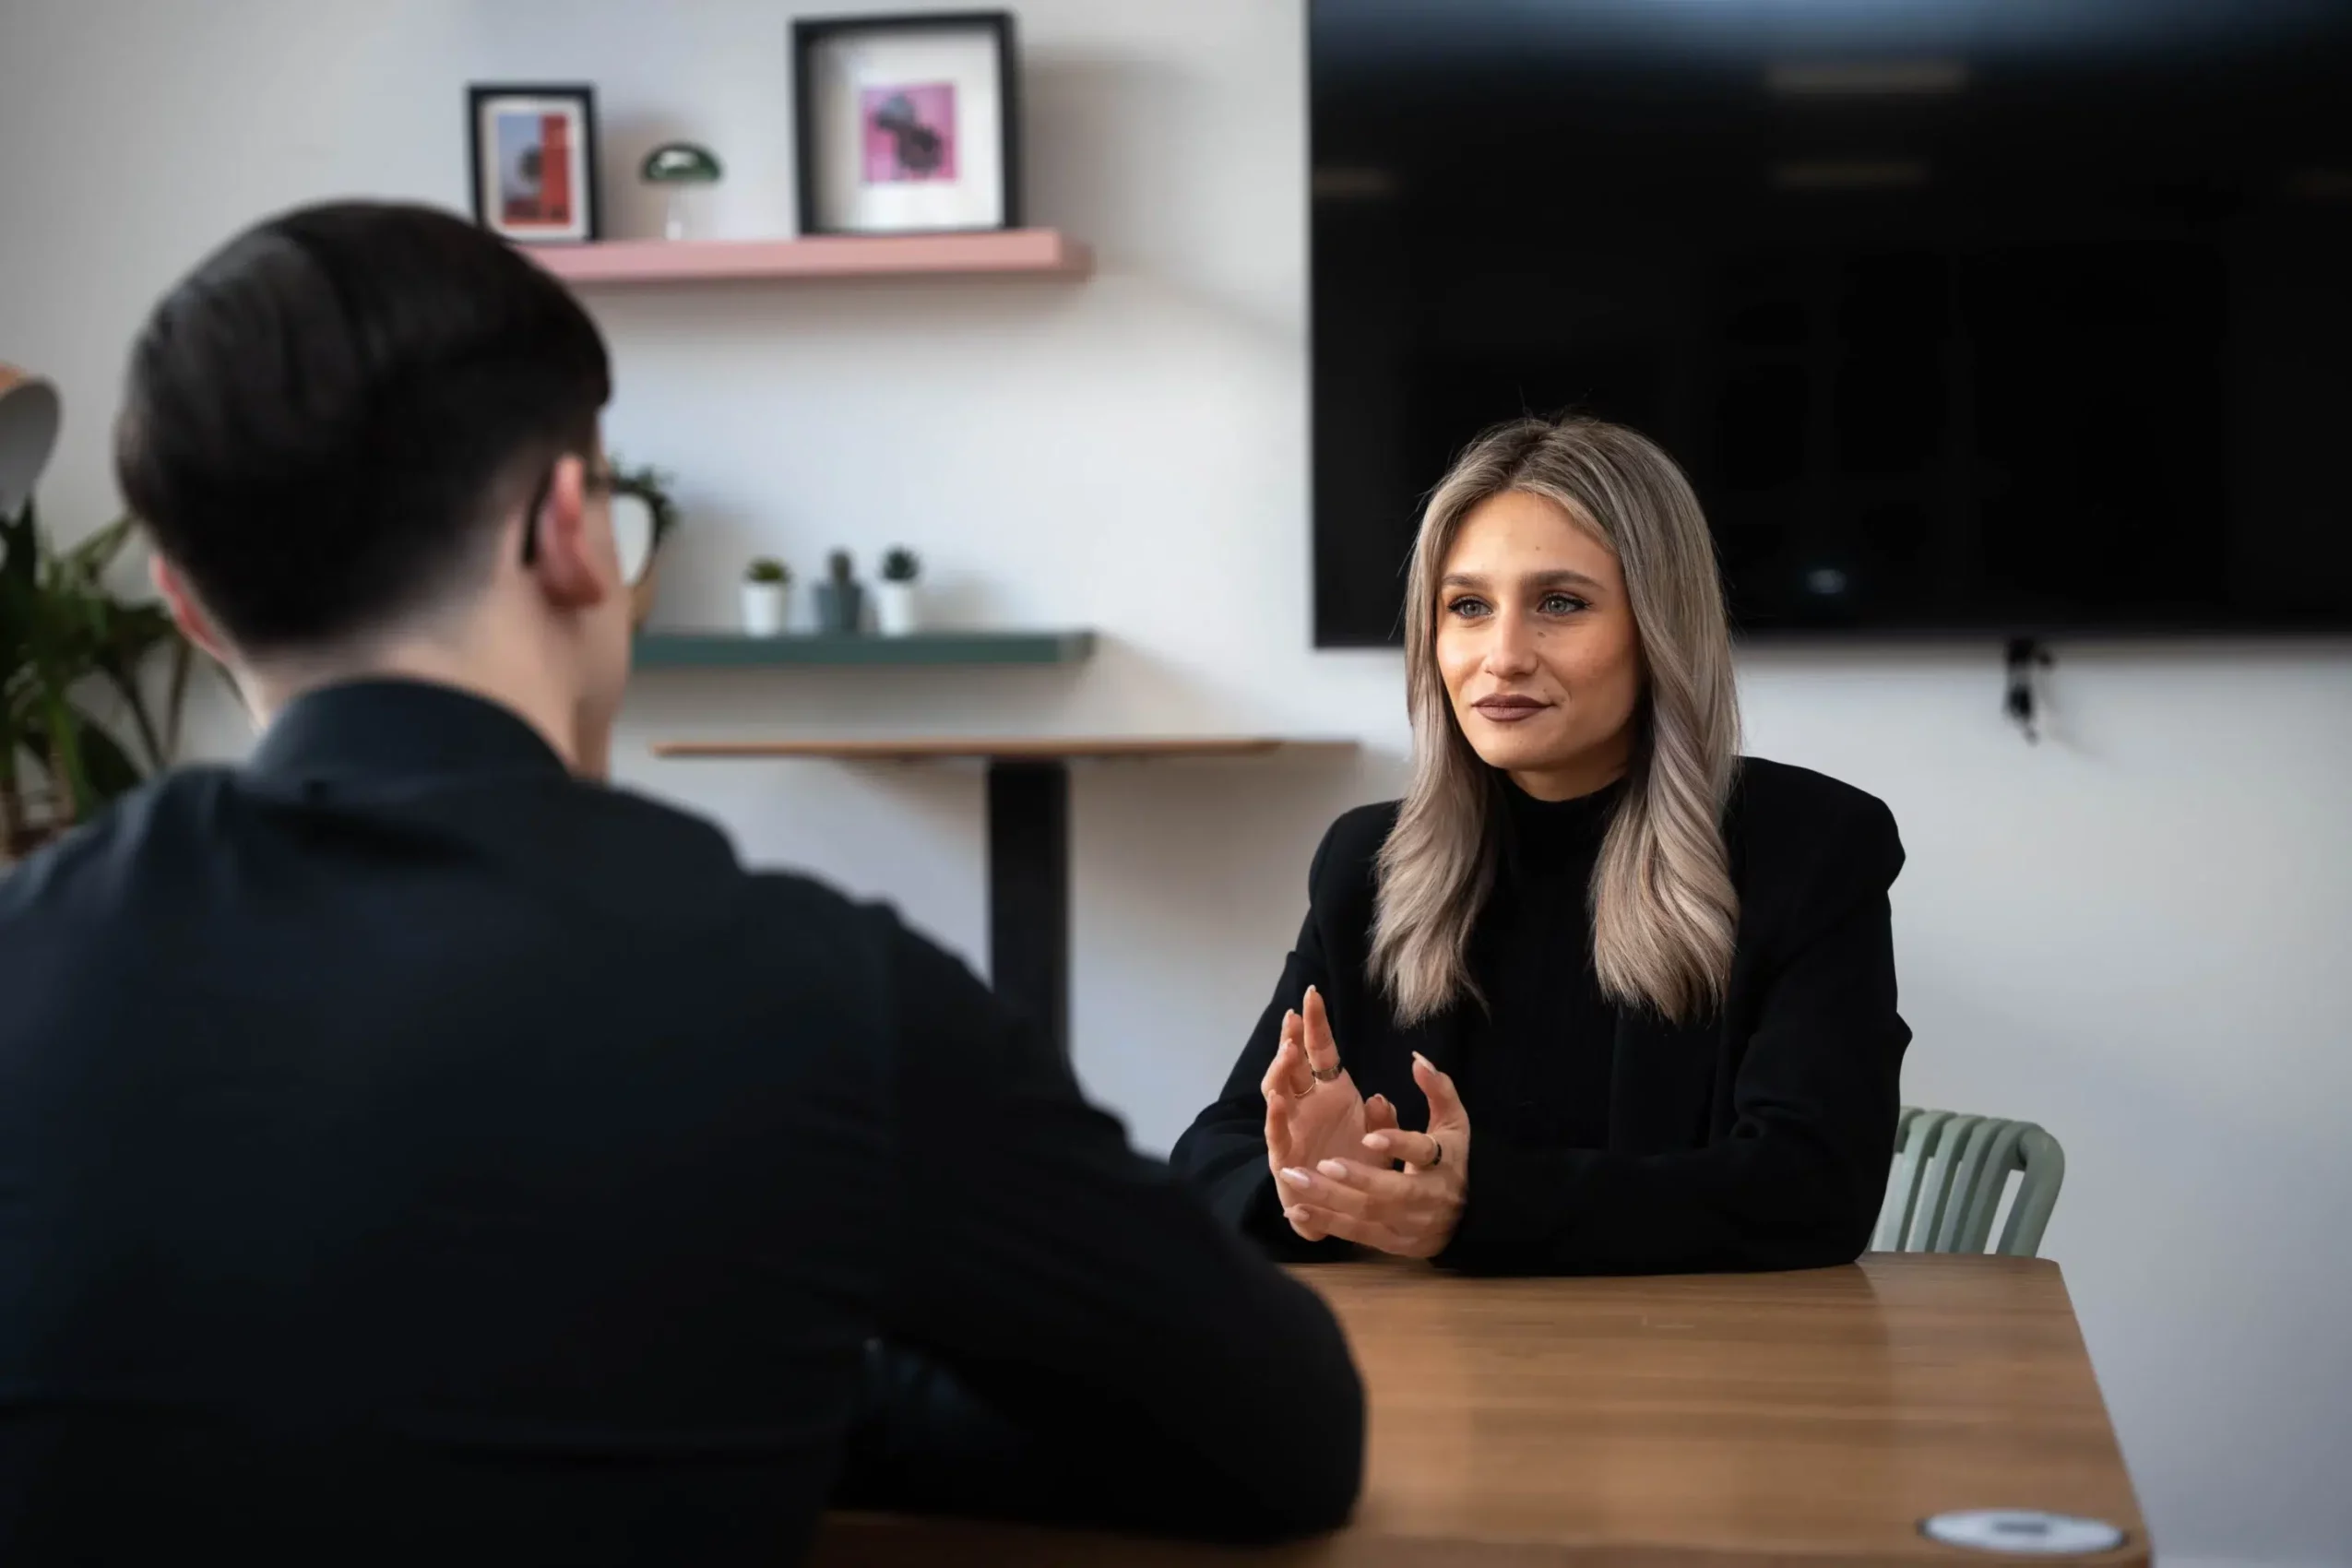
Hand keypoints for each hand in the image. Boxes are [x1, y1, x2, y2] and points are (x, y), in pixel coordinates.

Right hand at [1261, 987, 1398, 1239]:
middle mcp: (1307, 1105)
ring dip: (1281, 1071)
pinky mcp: (1284, 1155)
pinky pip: (1278, 1133)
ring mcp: (1292, 1127)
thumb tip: (1380, 1097)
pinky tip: (1279, 1099)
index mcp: (1332, 1093)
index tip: (1313, 994)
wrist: (1349, 1210)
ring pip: (1279, 1092)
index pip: (1321, 1052)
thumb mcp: (1382, 1140)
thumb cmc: (1361, 1166)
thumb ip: (1384, 1119)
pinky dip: (1278, 1116)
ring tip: (1288, 1051)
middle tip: (1293, 1018)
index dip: (1316, 1025)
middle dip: (1291, 1039)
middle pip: (1293, 1064)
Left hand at [1277, 1052, 1469, 1259]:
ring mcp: (1408, 1225)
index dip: (1397, 1145)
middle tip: (1320, 1162)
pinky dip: (1325, 1222)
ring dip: (1327, 1199)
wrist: (1467, 1220)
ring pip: (1366, 1214)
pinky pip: (1355, 1233)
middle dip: (1354, 1178)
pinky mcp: (1391, 1242)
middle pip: (1388, 1191)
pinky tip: (1296, 1209)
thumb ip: (1439, 1091)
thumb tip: (1418, 1059)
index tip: (1368, 1135)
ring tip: (1294, 1178)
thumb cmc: (1452, 1160)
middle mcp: (1426, 1197)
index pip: (1422, 1153)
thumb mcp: (1454, 1124)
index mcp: (1442, 1163)